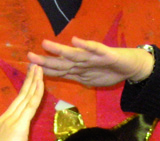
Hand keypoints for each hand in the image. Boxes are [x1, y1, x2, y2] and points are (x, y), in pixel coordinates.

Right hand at [0, 64, 43, 140]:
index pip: (18, 102)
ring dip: (34, 82)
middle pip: (21, 95)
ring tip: (39, 69)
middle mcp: (8, 116)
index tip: (30, 77)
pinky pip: (31, 105)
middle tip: (35, 65)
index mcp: (3, 120)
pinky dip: (37, 93)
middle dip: (29, 79)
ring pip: (27, 97)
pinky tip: (40, 83)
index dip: (25, 88)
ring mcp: (14, 119)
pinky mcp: (21, 123)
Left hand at [27, 38, 153, 86]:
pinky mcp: (105, 53)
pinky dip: (85, 45)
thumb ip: (78, 78)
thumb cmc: (110, 71)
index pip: (58, 70)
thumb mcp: (91, 79)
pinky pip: (94, 49)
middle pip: (61, 62)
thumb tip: (64, 79)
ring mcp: (93, 57)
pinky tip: (75, 41)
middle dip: (45, 60)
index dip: (44, 70)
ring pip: (74, 53)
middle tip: (29, 56)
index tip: (28, 69)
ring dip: (60, 50)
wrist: (131, 66)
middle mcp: (83, 61)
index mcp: (79, 69)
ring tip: (46, 44)